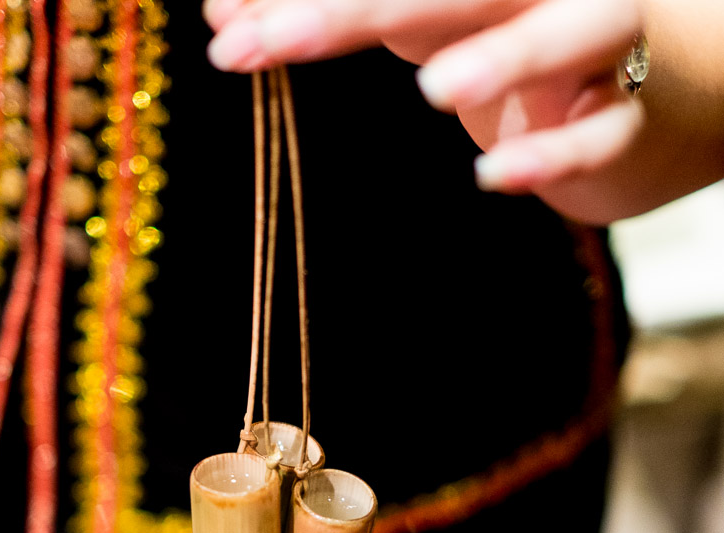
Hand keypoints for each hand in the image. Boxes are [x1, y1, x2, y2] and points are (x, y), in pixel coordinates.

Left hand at [202, 0, 645, 197]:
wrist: (645, 93)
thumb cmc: (510, 45)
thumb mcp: (419, 20)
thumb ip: (334, 15)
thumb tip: (225, 16)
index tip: (227, 20)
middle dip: (354, 9)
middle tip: (264, 42)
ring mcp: (603, 49)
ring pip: (571, 33)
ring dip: (507, 56)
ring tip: (435, 91)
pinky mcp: (630, 121)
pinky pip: (605, 134)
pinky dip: (556, 154)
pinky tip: (495, 178)